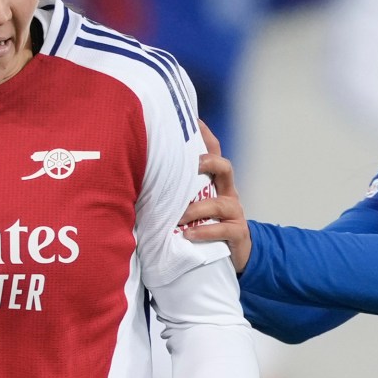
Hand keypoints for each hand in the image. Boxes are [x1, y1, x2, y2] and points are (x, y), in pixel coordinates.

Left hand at [178, 122, 250, 273]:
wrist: (234, 257)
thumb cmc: (205, 227)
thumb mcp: (192, 206)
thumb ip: (176, 194)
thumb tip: (139, 181)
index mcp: (216, 183)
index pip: (213, 152)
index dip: (206, 135)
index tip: (193, 120)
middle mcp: (228, 193)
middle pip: (225, 167)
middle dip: (209, 163)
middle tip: (191, 165)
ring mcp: (234, 213)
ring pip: (220, 203)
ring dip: (197, 208)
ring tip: (178, 217)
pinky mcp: (237, 233)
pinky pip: (223, 229)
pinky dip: (204, 232)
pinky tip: (189, 235)